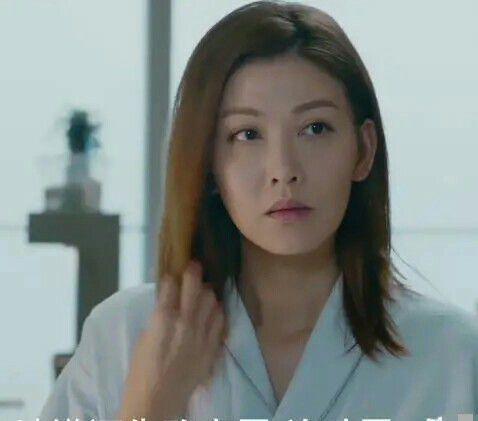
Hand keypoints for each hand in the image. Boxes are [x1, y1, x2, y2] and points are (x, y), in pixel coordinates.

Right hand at [116, 259, 226, 420]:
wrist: (156, 404)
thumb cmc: (142, 373)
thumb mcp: (144, 339)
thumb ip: (159, 317)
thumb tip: (168, 301)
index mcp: (163, 319)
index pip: (171, 286)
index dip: (172, 276)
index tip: (174, 272)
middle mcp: (186, 322)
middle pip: (196, 287)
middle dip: (194, 272)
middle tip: (194, 266)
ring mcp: (202, 335)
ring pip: (213, 301)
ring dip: (207, 292)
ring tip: (204, 290)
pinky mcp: (212, 348)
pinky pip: (221, 321)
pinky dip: (217, 312)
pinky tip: (214, 310)